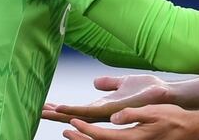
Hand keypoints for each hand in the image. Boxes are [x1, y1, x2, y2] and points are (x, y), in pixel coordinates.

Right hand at [42, 75, 171, 122]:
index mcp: (102, 106)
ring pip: (75, 115)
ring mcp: (105, 113)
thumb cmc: (147, 90)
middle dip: (52, 113)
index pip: (75, 109)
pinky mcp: (111, 110)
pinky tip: (59, 109)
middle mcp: (101, 113)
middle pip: (71, 115)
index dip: (58, 108)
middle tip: (34, 110)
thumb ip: (109, 84)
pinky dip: (72, 110)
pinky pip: (88, 112)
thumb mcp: (123, 83)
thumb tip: (96, 82)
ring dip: (58, 113)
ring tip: (41, 111)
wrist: (164, 93)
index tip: (42, 104)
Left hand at [63, 104, 198, 139]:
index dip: (85, 130)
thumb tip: (113, 117)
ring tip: (74, 134)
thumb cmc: (173, 119)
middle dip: (81, 139)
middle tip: (66, 131)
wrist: (189, 131)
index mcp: (132, 138)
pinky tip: (95, 136)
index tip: (73, 122)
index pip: (102, 137)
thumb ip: (132, 114)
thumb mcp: (153, 112)